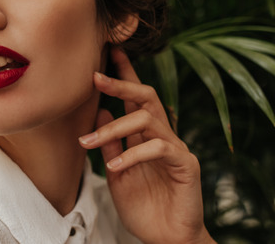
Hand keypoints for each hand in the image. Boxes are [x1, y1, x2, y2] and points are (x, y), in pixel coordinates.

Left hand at [78, 47, 214, 243]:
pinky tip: (113, 166)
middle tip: (95, 76)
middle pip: (146, 95)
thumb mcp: (117, 172)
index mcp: (146, 136)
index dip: (124, 72)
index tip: (109, 50)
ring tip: (88, 141)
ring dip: (112, 127)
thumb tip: (101, 110)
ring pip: (147, 118)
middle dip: (121, 81)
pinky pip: (158, 147)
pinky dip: (131, 154)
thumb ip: (111, 143)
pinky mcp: (185, 165)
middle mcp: (162, 136)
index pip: (136, 97)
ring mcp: (176, 148)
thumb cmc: (144, 208)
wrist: (166, 239)